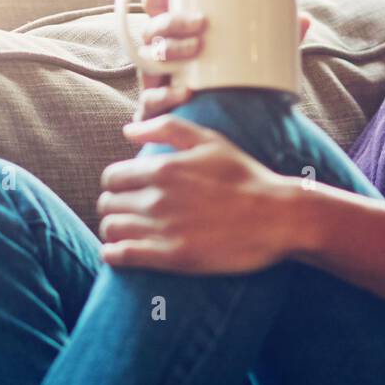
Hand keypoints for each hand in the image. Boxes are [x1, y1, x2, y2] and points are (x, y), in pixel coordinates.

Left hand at [98, 116, 309, 273]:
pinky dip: (114, 253)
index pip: (112, 176)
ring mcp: (162, 228)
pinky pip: (120, 255)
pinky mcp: (170, 257)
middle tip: (130, 210)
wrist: (276, 217)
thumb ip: (166, 128)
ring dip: (114, 229)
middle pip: (107, 203)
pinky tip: (123, 252)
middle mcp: (157, 198)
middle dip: (115, 205)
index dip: (116, 183)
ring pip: (110, 229)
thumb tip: (127, 131)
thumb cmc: (245, 177)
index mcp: (163, 168)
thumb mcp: (211, 141)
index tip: (129, 189)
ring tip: (129, 230)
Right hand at [133, 0, 313, 122]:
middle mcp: (160, 59)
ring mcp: (156, 85)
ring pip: (148, 61)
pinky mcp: (157, 113)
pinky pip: (150, 104)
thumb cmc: (237, 90)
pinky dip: (166, 97)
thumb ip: (276, 42)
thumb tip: (303, 18)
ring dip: (168, 50)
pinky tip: (185, 92)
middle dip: (170, 20)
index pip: (158, 6)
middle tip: (202, 22)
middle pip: (151, 29)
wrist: (230, 137)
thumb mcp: (255, 61)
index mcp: (176, 39)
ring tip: (197, 50)